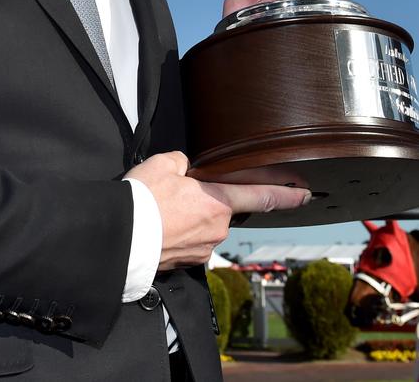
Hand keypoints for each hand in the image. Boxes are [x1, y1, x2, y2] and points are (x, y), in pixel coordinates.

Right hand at [125, 151, 309, 268]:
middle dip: (207, 200)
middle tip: (177, 193)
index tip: (304, 194)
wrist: (121, 239)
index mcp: (218, 201)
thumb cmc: (143, 201)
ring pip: (206, 225)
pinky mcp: (188, 262)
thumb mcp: (163, 163)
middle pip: (222, 208)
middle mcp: (217, 228)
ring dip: (192, 216)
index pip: (261, 196)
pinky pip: (191, 240)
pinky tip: (161, 225)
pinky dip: (180, 232)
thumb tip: (187, 170)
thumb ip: (184, 162)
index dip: (286, 194)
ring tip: (163, 210)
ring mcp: (204, 248)